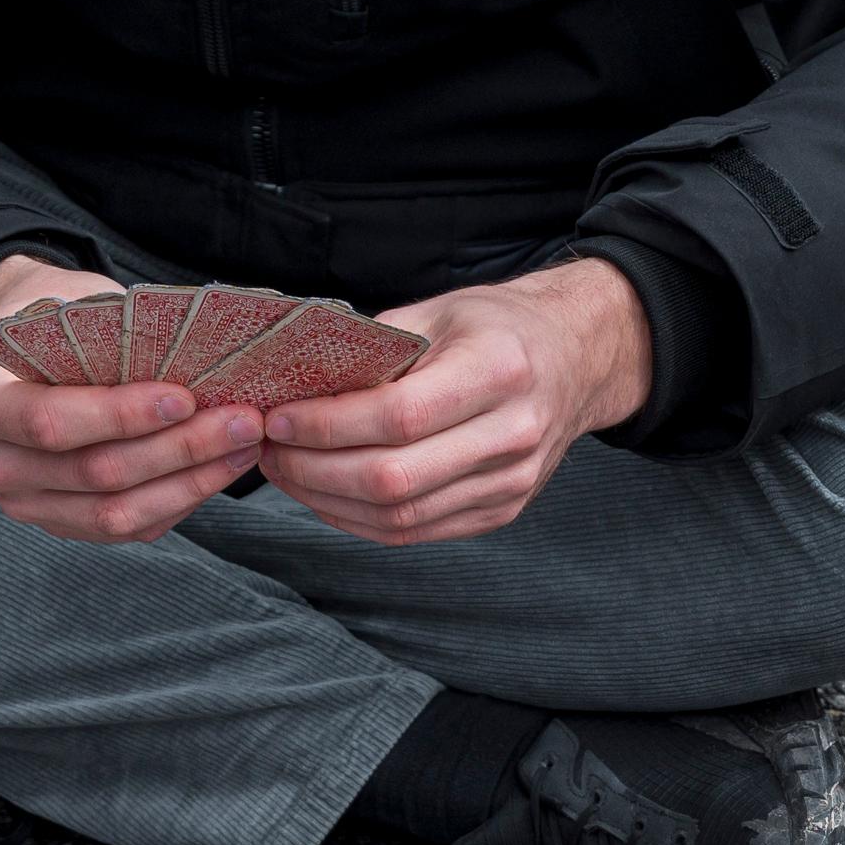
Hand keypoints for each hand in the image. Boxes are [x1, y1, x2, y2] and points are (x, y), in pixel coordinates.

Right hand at [0, 253, 264, 543]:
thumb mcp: (70, 307)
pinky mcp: (64, 524)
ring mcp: (26, 504)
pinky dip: (181, 499)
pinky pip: (129, 526)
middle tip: (242, 421)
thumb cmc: (51, 319)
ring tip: (245, 445)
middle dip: (178, 448)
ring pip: (117, 512)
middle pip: (94, 473)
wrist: (23, 354)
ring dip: (191, 481)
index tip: (185, 397)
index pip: (50, 423)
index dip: (121, 416)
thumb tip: (198, 364)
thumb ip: (113, 339)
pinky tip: (221, 467)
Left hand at [253, 261, 651, 545]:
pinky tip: (325, 495)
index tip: (278, 418)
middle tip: (269, 451)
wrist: (576, 360)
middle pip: (392, 479)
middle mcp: (512, 433)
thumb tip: (295, 387)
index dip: (326, 426)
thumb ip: (376, 351)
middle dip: (313, 471)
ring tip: (287, 472)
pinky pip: (415, 531)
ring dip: (327, 501)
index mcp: (499, 369)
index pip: (397, 416)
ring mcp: (511, 483)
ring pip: (399, 517)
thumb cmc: (498, 327)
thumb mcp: (441, 312)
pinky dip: (358, 520)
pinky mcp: (501, 512)